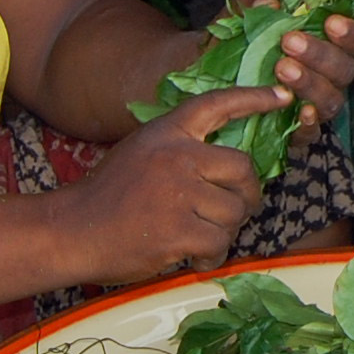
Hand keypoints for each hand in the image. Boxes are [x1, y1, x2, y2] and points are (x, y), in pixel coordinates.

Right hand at [49, 84, 278, 281]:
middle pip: (243, 170)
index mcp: (168, 133)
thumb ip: (180, 150)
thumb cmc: (109, 195)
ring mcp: (178, 194)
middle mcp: (177, 157)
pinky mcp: (177, 231)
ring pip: (234, 212)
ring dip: (225, 230)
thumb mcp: (142, 152)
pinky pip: (219, 243)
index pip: (217, 105)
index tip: (281, 97)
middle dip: (248, 195)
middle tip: (236, 209)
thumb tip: (230, 166)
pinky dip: (212, 256)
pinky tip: (194, 256)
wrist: (71, 230)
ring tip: (201, 237)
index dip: (253, 98)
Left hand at [229, 0, 353, 146]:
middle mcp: (327, 77)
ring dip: (311, 82)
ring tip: (282, 68)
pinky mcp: (297, 133)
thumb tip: (269, 3)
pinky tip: (301, 111)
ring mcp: (315, 107)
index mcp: (325, 46)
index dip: (351, 33)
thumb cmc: (234, 45)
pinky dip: (309, 122)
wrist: (204, 83)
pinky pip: (313, 132)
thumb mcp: (239, 17)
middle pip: (345, 69)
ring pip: (332, 99)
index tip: (330, 21)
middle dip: (321, 54)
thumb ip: (252, 1)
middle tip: (290, 41)